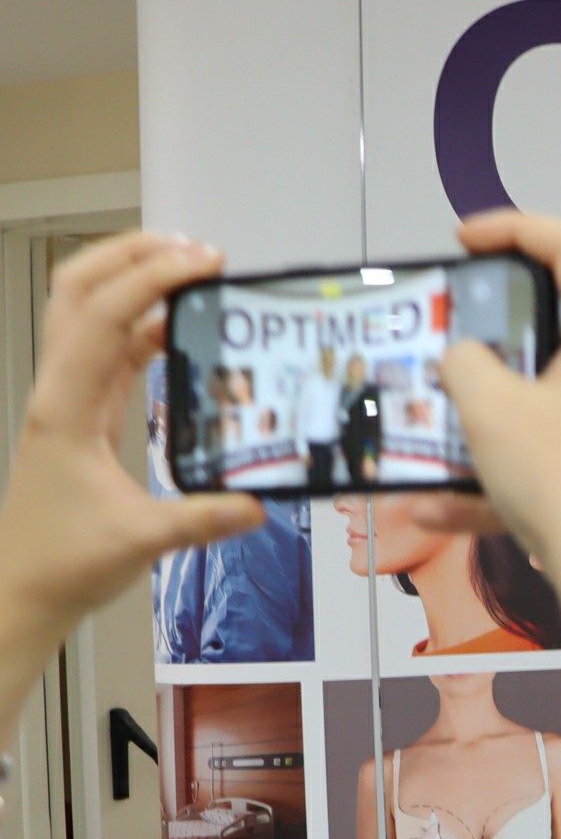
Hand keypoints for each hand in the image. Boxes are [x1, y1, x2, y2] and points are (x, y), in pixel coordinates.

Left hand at [0, 234, 261, 659]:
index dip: (155, 278)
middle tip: (193, 249)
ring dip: (135, 283)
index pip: (106, 316)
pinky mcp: (82, 414)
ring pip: (90, 313)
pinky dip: (144, 327)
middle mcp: (60, 391)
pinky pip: (111, 351)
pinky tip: (181, 333)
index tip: (205, 263)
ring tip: (193, 275)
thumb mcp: (141, 541)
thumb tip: (259, 502)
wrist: (21, 589)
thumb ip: (204, 518)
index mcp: (66, 408)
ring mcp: (68, 398)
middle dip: (133, 255)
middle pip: (79, 290)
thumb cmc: (61, 562)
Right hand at [407, 212, 560, 596]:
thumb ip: (464, 364)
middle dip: (492, 341)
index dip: (517, 228)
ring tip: (429, 435)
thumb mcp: (490, 409)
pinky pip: (550, 466)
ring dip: (484, 422)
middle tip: (447, 344)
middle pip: (559, 332)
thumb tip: (465, 361)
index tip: (466, 239)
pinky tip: (436, 509)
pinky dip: (497, 480)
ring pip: (547, 408)